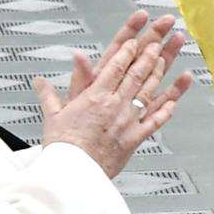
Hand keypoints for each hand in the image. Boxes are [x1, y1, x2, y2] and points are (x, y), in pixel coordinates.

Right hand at [35, 13, 192, 177]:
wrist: (73, 173)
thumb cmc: (62, 147)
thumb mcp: (53, 116)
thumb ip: (49, 95)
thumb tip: (39, 80)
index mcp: (94, 97)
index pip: (114, 67)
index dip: (127, 51)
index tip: (134, 41)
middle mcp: (114, 106)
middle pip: (135, 75)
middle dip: (147, 56)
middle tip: (157, 41)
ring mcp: (127, 121)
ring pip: (147, 92)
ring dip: (157, 74)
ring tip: (165, 60)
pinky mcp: (135, 139)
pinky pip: (155, 121)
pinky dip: (166, 109)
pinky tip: (174, 100)